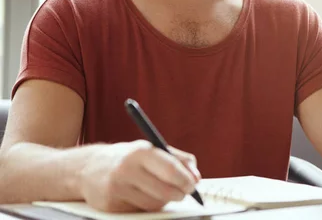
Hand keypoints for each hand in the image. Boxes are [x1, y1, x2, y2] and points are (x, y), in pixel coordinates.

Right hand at [79, 140, 200, 211]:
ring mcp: (117, 189)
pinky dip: (148, 205)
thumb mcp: (151, 149)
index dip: (186, 180)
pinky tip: (144, 195)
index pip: (170, 169)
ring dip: (164, 201)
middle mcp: (127, 170)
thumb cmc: (127, 158)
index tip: (194, 184)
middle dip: (180, 194)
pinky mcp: (111, 206)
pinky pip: (140, 211)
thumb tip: (196, 175)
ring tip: (163, 191)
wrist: (88, 168)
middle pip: (165, 191)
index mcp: (140, 152)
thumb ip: (178, 158)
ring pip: (154, 204)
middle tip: (185, 192)